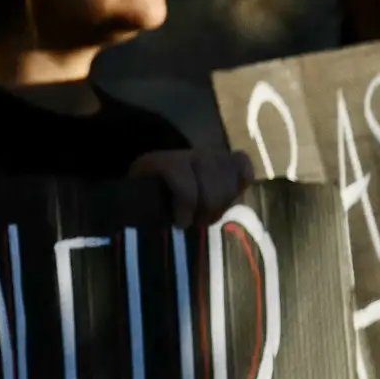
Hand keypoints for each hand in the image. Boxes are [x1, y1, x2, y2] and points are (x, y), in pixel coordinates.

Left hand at [131, 146, 252, 230]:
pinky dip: (242, 181)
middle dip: (209, 208)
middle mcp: (191, 154)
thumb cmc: (147, 189)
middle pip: (213, 182)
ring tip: (213, 216)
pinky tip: (232, 196)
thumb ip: (144, 205)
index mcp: (164, 162)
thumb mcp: (136, 196)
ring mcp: (211, 153)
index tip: (181, 225)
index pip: (185, 182)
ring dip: (225, 202)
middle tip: (201, 223)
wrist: (157, 171)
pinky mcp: (228, 157)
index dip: (186, 206)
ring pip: (230, 176)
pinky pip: (243, 165)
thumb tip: (149, 221)